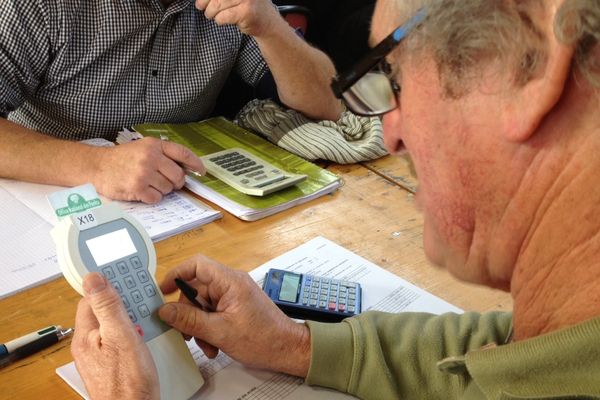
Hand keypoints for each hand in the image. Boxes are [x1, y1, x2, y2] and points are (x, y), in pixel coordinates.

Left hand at [71, 273, 158, 399]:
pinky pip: (119, 342)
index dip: (109, 288)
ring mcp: (99, 357)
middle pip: (103, 313)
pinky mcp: (111, 366)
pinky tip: (144, 341)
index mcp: (85, 335)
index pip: (91, 298)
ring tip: (146, 325)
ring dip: (130, 322)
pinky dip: (132, 337)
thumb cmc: (128, 382)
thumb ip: (107, 306)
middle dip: (123, 306)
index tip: (125, 282)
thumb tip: (93, 278)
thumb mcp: (121, 335)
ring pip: (113, 328)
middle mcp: (88, 346)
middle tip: (141, 307)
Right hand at [91, 137, 204, 203]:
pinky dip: (152, 197)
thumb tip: (187, 168)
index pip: (182, 153)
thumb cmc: (123, 158)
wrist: (97, 166)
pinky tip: (143, 191)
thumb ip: (164, 155)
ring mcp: (143, 173)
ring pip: (168, 188)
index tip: (201, 171)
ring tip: (149, 184)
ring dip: (162, 190)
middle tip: (168, 182)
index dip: (195, 163)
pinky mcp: (137, 187)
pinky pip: (156, 198)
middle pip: (178, 175)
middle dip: (176, 182)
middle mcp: (150, 157)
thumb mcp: (144, 148)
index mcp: (154, 145)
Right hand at [158, 255, 310, 376]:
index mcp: (230, 281)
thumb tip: (165, 310)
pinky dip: (209, 329)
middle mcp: (231, 284)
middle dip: (188, 313)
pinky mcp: (236, 307)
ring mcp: (234, 296)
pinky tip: (214, 345)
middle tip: (184, 332)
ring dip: (199, 326)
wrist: (287, 350)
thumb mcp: (219, 331)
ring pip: (203, 305)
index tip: (162, 291)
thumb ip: (190, 320)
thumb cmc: (264, 339)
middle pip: (196, 289)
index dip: (176, 274)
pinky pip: (213, 313)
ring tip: (206, 345)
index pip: (197, 265)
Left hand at [195, 0, 281, 36]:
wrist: (267, 22)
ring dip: (210, 12)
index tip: (200, 2)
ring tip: (211, 15)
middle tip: (200, 6)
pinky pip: (223, 17)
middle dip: (204, 2)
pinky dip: (219, 20)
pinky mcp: (246, 12)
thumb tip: (200, 0)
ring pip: (217, 5)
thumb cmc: (247, 6)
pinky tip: (222, 20)